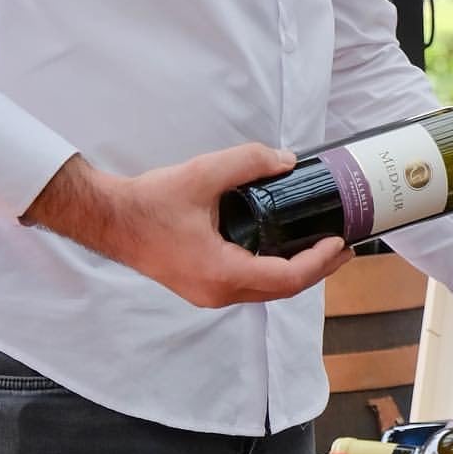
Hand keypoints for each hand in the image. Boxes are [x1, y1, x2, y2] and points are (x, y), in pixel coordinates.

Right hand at [23, 146, 350, 308]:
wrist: (109, 219)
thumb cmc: (150, 201)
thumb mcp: (203, 173)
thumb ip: (248, 162)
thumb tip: (287, 161)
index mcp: (221, 272)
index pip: (285, 278)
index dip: (318, 262)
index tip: (338, 241)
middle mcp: (217, 292)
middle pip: (281, 290)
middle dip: (317, 269)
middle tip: (343, 246)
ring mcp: (209, 293)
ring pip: (265, 291)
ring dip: (297, 272)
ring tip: (321, 248)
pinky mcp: (202, 285)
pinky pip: (249, 285)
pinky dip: (274, 271)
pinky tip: (284, 250)